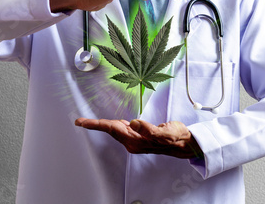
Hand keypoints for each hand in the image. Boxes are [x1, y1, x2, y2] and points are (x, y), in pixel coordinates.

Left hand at [75, 118, 202, 158]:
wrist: (184, 143)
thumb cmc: (175, 137)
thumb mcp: (164, 132)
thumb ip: (148, 129)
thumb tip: (134, 123)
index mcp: (136, 140)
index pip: (112, 128)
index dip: (96, 124)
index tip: (82, 122)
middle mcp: (133, 141)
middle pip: (111, 129)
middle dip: (95, 125)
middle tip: (80, 121)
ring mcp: (135, 140)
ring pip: (116, 129)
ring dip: (104, 125)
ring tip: (90, 122)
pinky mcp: (139, 137)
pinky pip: (122, 129)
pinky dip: (114, 125)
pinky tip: (112, 123)